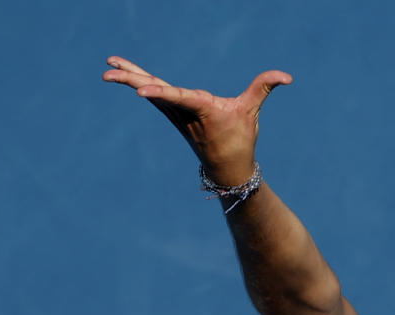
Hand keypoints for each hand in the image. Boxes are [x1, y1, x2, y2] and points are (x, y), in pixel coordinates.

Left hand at [102, 56, 291, 185]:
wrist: (226, 168)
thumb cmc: (239, 140)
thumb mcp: (251, 112)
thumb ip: (264, 87)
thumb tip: (287, 76)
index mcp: (201, 109)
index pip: (178, 97)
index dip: (159, 91)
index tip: (139, 90)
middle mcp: (182, 111)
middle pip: (153, 90)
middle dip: (130, 79)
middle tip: (107, 70)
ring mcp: (176, 113)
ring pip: (150, 90)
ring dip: (129, 77)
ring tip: (108, 66)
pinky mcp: (174, 114)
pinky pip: (154, 94)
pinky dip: (140, 82)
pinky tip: (127, 74)